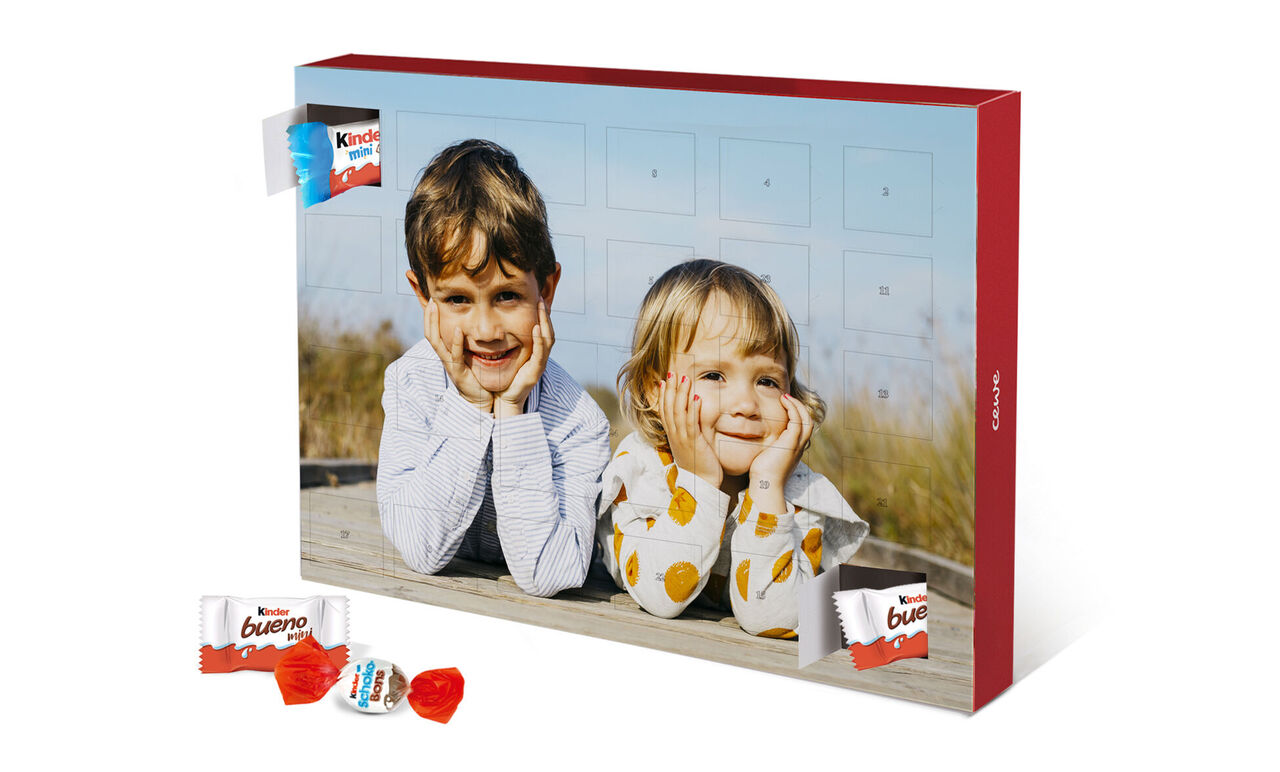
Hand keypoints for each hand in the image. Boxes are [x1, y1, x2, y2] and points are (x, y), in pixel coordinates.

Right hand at [424, 298, 491, 411]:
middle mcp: (445, 357)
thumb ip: (468, 342)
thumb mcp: (470, 355)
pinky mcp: (459, 372)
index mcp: (446, 352)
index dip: (430, 317)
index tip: (431, 299)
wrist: (480, 399)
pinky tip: (460, 329)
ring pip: (436, 342)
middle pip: (430, 334)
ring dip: (434, 323)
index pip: (434, 331)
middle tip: (430, 299)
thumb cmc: (476, 376)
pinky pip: (455, 355)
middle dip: (428, 316)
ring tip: (435, 307)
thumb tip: (470, 323)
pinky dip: (456, 342)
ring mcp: (450, 364)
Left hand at [494, 299, 553, 418]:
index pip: (542, 331)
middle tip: (541, 300)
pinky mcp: (535, 371)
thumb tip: (498, 327)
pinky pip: (540, 353)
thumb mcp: (506, 356)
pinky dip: (539, 339)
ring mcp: (539, 364)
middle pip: (548, 332)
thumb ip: (506, 343)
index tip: (537, 301)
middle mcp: (540, 357)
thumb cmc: (504, 378)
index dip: (542, 316)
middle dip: (546, 315)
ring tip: (542, 308)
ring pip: (548, 340)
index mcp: (534, 353)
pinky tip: (536, 328)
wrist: (504, 399)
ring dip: (545, 323)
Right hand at [658, 372, 722, 487]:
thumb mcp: (694, 443)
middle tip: (672, 373)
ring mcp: (683, 439)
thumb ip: (695, 427)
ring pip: (679, 412)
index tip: (663, 381)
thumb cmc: (700, 465)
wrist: (702, 484)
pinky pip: (692, 423)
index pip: (665, 412)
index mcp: (673, 436)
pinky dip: (694, 409)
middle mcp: (675, 436)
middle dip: (670, 389)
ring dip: (681, 394)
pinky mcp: (694, 443)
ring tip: (684, 379)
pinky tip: (696, 398)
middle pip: (669, 408)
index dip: (663, 396)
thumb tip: (697, 410)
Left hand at [748, 394, 812, 510]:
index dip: (797, 415)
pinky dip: (792, 408)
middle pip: (809, 421)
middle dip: (799, 407)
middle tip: (786, 398)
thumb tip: (754, 439)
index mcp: (794, 449)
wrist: (765, 485)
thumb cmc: (761, 474)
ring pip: (806, 419)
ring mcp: (797, 444)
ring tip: (785, 397)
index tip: (785, 406)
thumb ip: (766, 448)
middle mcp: (799, 446)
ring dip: (797, 405)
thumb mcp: (766, 457)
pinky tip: (783, 401)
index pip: (802, 428)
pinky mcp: (791, 442)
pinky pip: (797, 419)